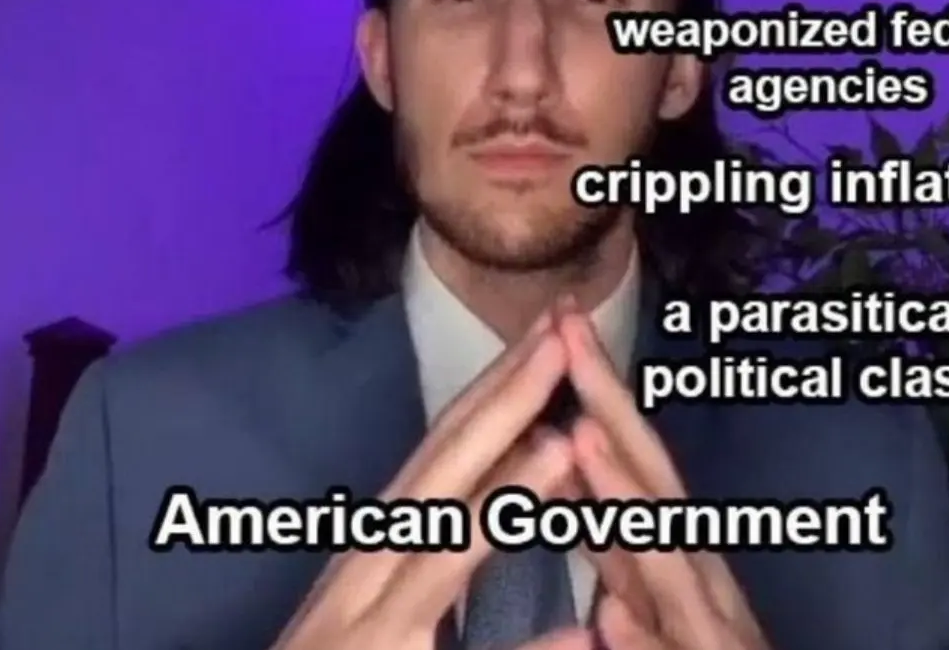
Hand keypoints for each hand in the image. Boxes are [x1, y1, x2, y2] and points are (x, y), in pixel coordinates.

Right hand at [271, 312, 587, 649]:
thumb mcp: (391, 589)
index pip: (444, 445)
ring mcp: (369, 631)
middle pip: (440, 470)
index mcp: (381, 540)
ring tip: (567, 448)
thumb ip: (454, 534)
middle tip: (560, 332)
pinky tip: (580, 638)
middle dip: (502, 400)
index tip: (548, 329)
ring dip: (504, 501)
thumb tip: (529, 457)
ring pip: (440, 557)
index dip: (495, 383)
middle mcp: (367, 570)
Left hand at [559, 310, 769, 649]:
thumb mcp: (659, 600)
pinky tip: (605, 610)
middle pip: (654, 480)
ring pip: (668, 566)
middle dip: (611, 404)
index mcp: (674, 555)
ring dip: (626, 502)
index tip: (556, 322)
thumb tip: (582, 480)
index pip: (631, 457)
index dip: (596, 389)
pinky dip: (643, 638)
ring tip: (580, 440)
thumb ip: (624, 547)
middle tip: (568, 330)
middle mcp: (700, 578)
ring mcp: (712, 632)